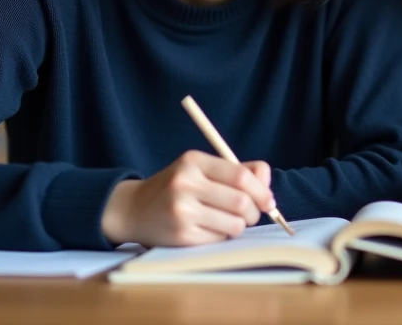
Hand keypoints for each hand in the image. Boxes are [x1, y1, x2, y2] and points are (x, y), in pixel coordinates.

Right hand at [101, 150, 274, 246]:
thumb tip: (266, 181)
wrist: (133, 209)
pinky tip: (209, 228)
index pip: (240, 176)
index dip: (261, 191)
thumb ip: (236, 170)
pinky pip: (218, 239)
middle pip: (240, 202)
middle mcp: (186, 184)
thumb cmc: (176, 187)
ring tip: (227, 221)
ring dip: (238, 226)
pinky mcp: (180, 235)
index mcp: (194, 161)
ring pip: (233, 224)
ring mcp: (181, 211)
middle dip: (253, 212)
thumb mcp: (201, 169)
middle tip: (250, 214)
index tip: (268, 201)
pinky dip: (222, 235)